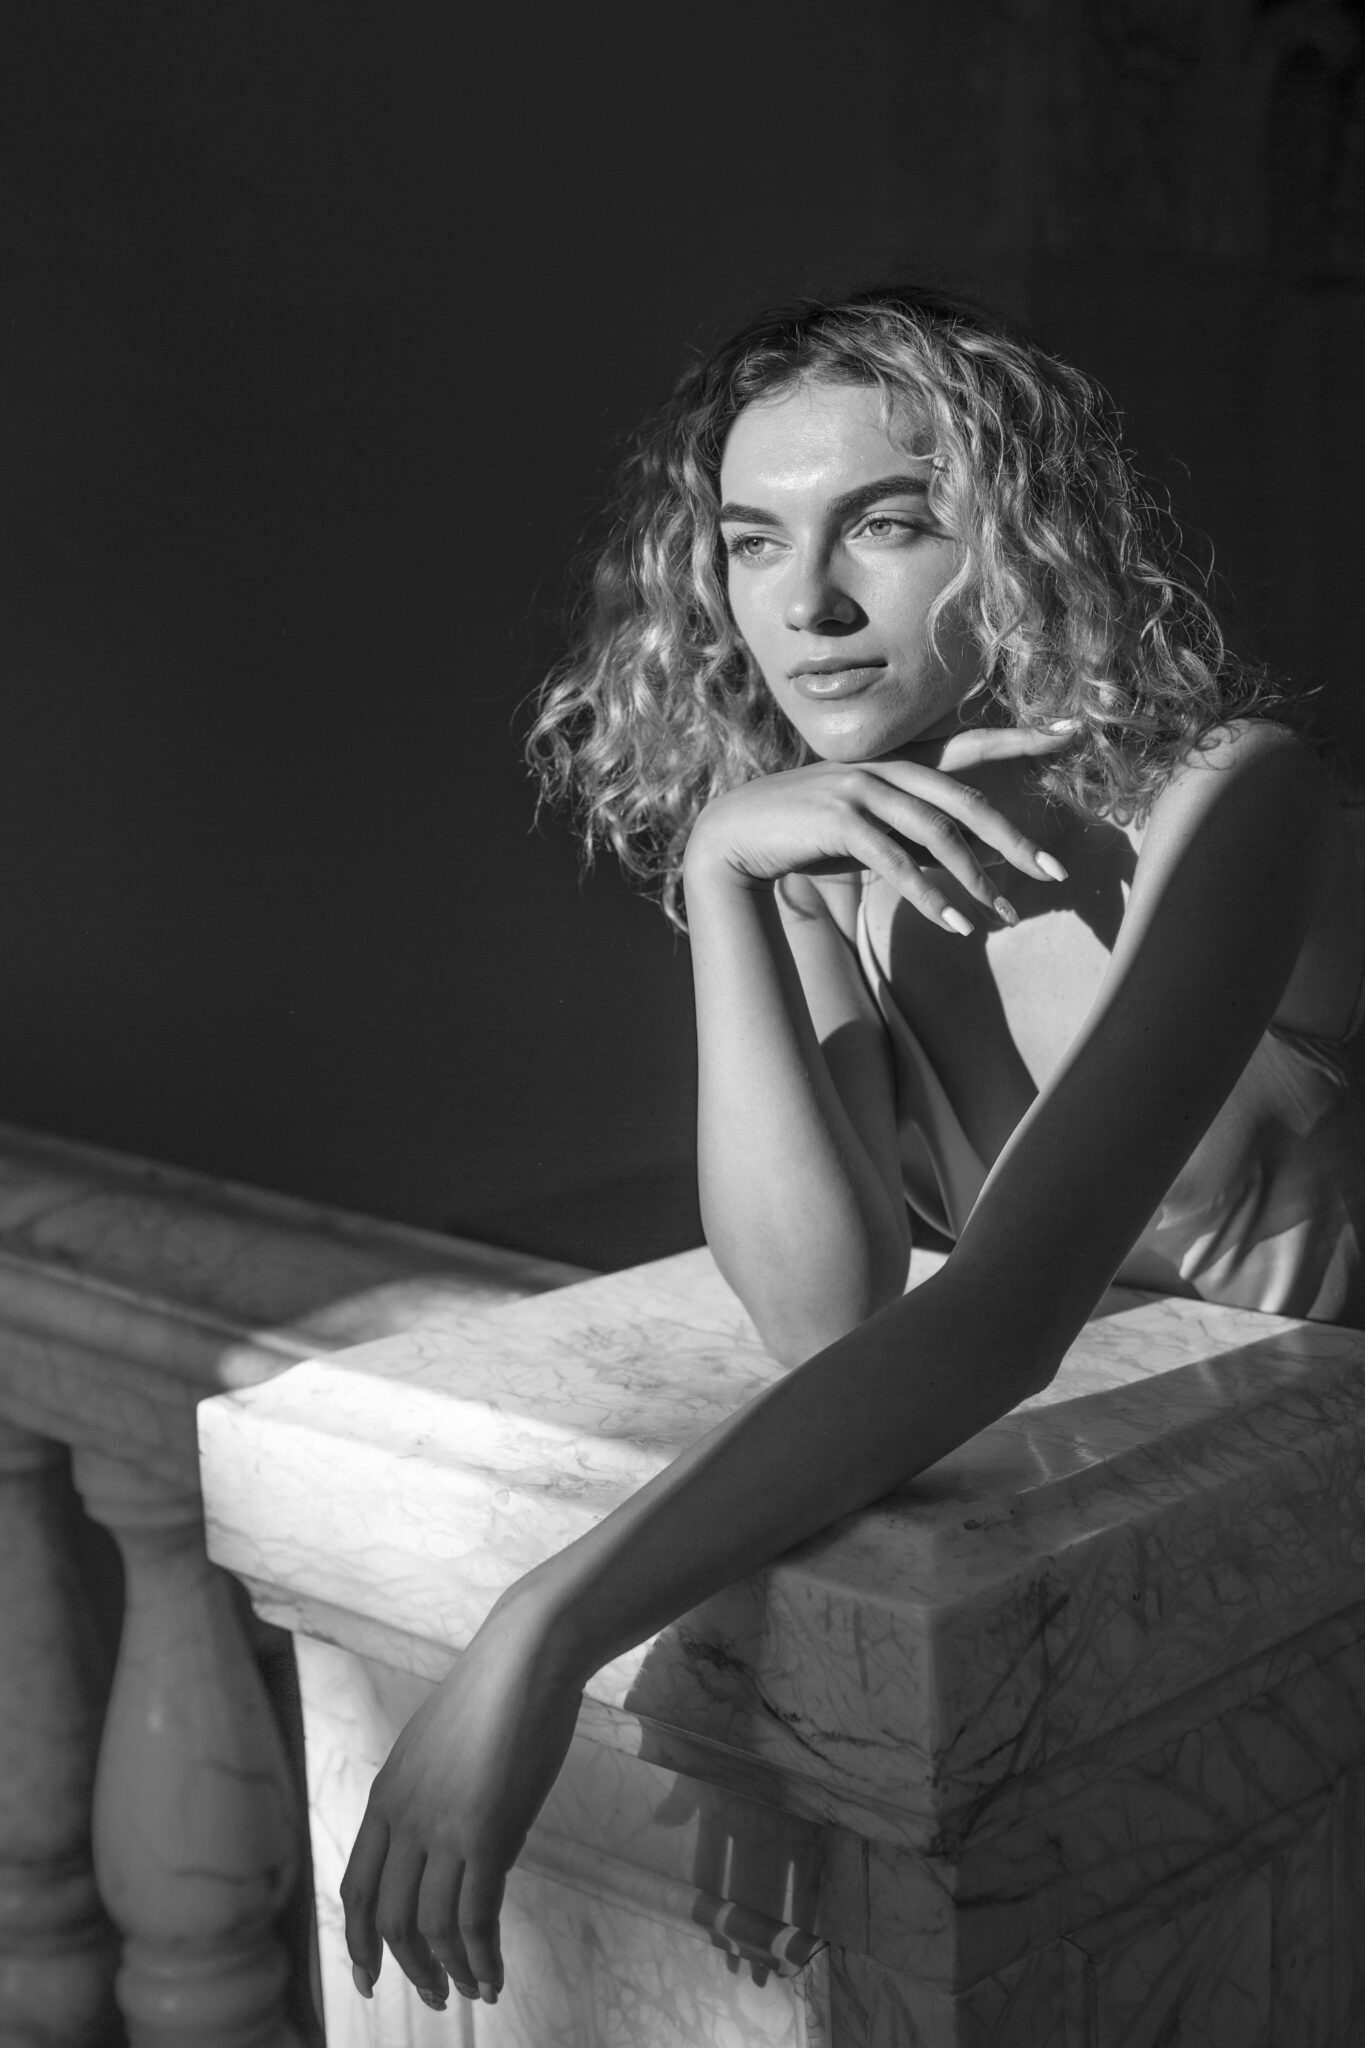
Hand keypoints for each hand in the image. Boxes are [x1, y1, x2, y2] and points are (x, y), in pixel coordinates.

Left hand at [341, 1589, 583, 2010]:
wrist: (527, 1656)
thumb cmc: (493, 1693)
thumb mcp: (435, 1745)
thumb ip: (425, 1796)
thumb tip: (440, 1843)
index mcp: (387, 1796)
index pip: (358, 1889)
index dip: (360, 1941)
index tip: (371, 1977)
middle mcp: (405, 1818)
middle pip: (390, 1919)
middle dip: (409, 1969)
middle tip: (435, 1998)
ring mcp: (444, 1827)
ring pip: (432, 1927)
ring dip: (450, 1971)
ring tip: (472, 1991)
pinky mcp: (488, 1833)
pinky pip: (476, 1917)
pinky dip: (482, 1957)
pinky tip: (494, 1975)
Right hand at [684, 724, 1070, 932]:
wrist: (735, 836)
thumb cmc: (809, 837)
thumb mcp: (874, 834)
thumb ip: (920, 840)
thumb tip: (977, 861)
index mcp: (899, 763)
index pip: (971, 744)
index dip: (1022, 737)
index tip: (1071, 732)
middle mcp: (886, 768)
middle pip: (968, 802)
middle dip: (1015, 838)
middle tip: (1054, 872)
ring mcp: (861, 790)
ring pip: (937, 836)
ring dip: (975, 881)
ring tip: (1005, 915)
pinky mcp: (839, 821)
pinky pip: (898, 863)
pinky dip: (931, 897)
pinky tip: (957, 925)